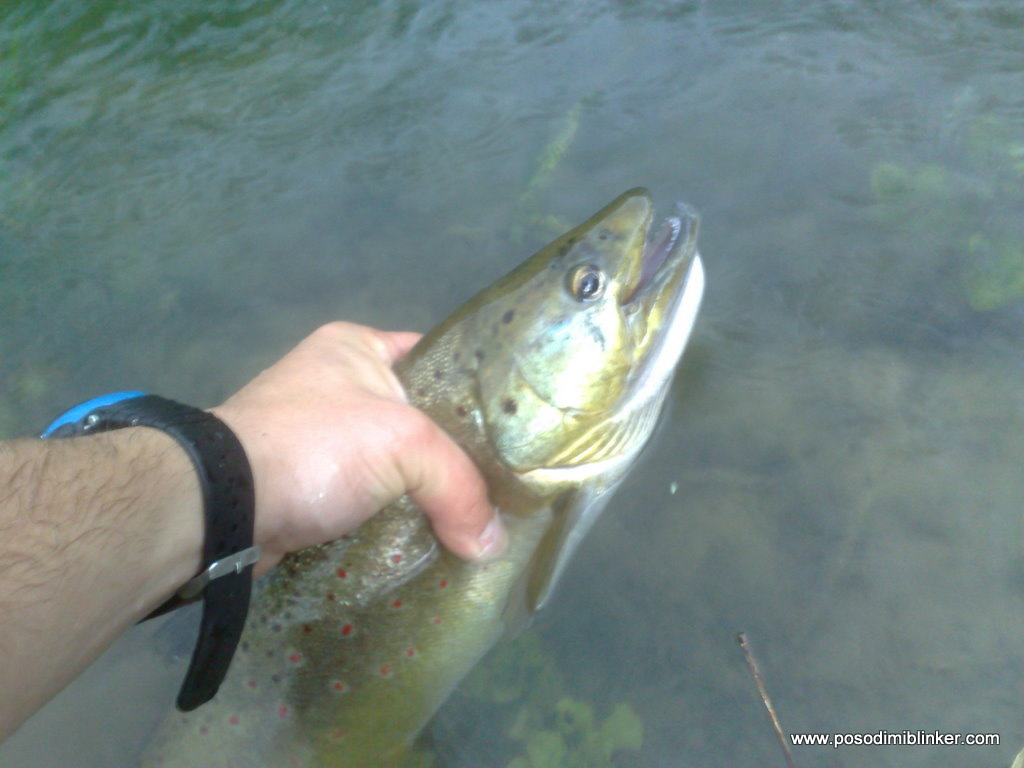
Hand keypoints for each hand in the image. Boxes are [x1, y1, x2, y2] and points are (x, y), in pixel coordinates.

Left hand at [212, 322, 504, 575]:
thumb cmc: (315, 446)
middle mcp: (337, 384)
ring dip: (424, 495)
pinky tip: (429, 541)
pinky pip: (367, 500)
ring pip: (394, 466)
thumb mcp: (403, 444)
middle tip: (501, 486)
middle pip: (419, 420)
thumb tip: (491, 545)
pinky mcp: (308, 485)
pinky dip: (394, 521)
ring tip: (474, 520)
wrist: (223, 507)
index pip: (437, 359)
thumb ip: (460, 486)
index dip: (477, 394)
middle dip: (455, 456)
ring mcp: (318, 437)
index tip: (516, 432)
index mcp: (357, 347)